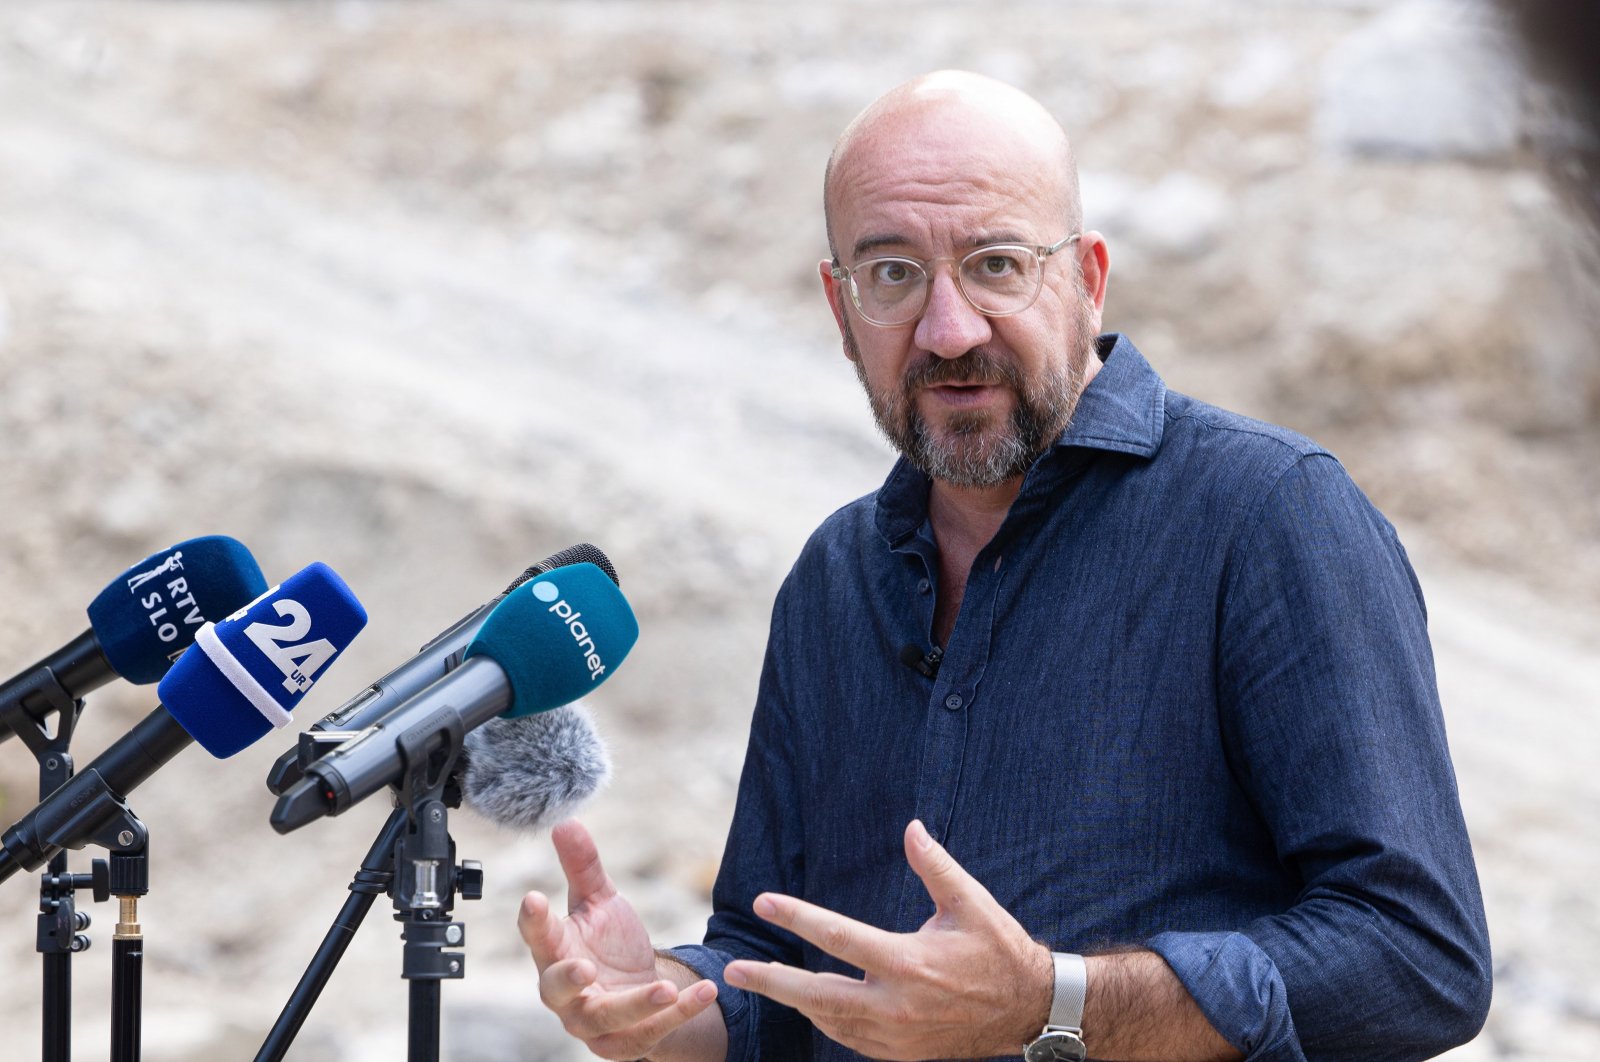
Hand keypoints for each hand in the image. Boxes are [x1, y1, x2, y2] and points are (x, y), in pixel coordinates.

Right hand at [518, 820, 718, 1059]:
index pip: (538, 936)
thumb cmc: (608, 944)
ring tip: (665, 988)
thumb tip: (565, 822)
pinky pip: (649, 1034)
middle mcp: (566, 992)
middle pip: (555, 990)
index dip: (533, 920)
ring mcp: (593, 1021)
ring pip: (606, 1019)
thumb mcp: (600, 900)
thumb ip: (582, 866)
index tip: (533, 898)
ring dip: (637, 1005)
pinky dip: (679, 1015)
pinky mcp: (625, 1042)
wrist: (640, 988)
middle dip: (568, 980)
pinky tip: (705, 992)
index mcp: (555, 952)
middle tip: (585, 967)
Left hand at [723, 820, 1051, 1059]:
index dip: (796, 916)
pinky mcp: (902, 1055)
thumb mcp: (971, 903)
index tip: (762, 903)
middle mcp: (895, 1004)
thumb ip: (935, 866)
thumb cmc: (999, 949)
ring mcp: (896, 1037)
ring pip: (829, 1020)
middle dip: (771, 982)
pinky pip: (850, 1040)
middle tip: (732, 972)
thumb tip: (910, 828)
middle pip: (817, 994)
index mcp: (907, 962)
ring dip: (795, 1002)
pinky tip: (811, 1006)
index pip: (837, 935)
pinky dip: (827, 1022)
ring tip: (763, 983)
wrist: (1029, 1011)